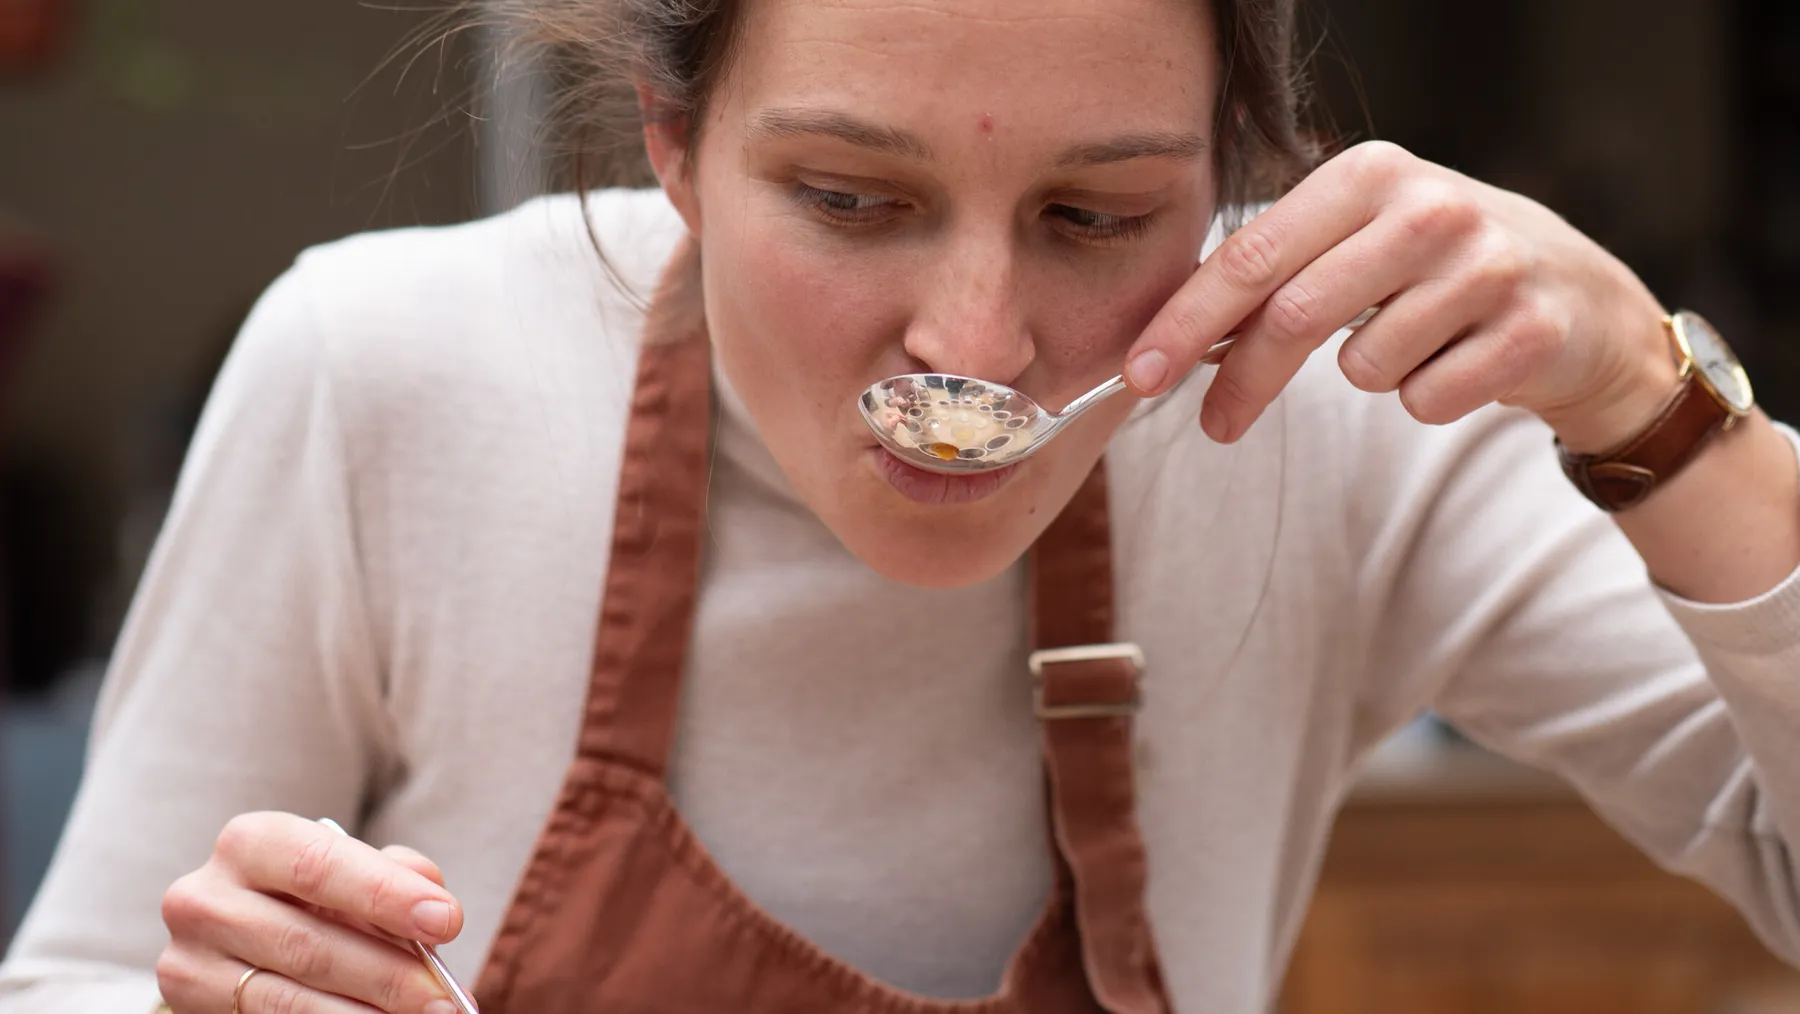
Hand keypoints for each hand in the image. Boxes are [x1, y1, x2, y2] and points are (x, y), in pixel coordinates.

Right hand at [157, 812, 465, 1012]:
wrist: (242, 941)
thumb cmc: (314, 898)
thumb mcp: (348, 872)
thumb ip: (390, 874)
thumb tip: (433, 896)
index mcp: (249, 844)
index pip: (319, 865)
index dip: (386, 894)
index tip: (448, 921)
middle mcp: (205, 899)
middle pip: (309, 944)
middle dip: (390, 975)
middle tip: (446, 998)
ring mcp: (189, 962)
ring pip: (288, 1001)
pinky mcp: (189, 1009)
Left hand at [1124, 141, 1679, 451]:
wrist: (1581, 298)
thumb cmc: (1439, 271)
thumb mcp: (1358, 244)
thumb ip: (1274, 279)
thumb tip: (1170, 343)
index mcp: (1369, 173)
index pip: (1251, 254)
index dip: (1185, 320)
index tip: (1138, 373)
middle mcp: (1428, 208)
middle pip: (1294, 315)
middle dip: (1241, 381)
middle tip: (1214, 425)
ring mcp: (1487, 267)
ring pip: (1364, 367)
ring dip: (1370, 375)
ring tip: (1415, 343)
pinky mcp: (1530, 330)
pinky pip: (1425, 400)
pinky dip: (1426, 398)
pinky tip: (1462, 361)